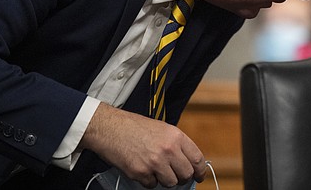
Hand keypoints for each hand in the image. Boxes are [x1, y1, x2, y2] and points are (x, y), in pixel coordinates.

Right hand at [79, 103, 205, 187]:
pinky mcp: (141, 172)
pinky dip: (149, 181)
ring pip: (171, 182)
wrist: (110, 128)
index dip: (200, 170)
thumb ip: (176, 144)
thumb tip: (187, 161)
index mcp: (176, 137)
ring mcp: (155, 162)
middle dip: (183, 177)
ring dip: (165, 179)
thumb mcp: (162, 129)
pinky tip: (143, 169)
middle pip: (186, 174)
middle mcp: (168, 150)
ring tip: (156, 169)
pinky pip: (152, 185)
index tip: (199, 175)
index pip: (197, 159)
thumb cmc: (134, 127)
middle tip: (176, 175)